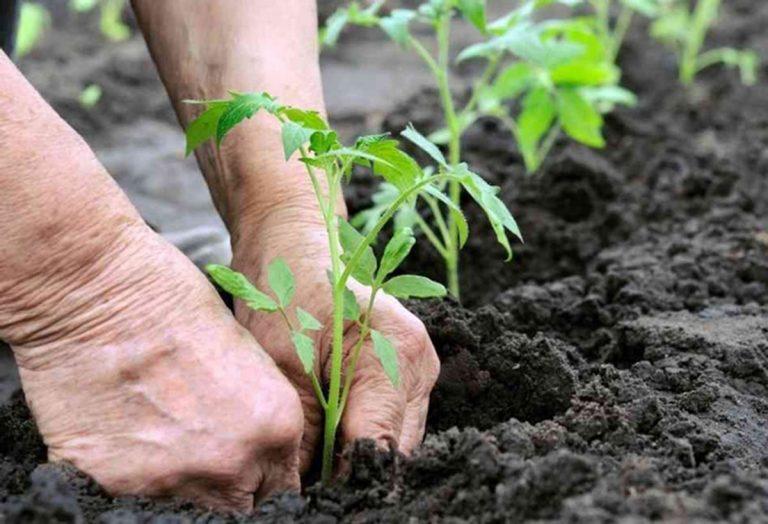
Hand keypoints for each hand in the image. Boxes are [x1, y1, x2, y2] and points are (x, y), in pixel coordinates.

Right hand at [7, 223, 304, 510]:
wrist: (94, 289)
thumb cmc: (173, 298)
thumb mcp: (245, 351)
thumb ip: (259, 410)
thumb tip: (257, 444)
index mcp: (275, 424)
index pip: (283, 486)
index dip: (265, 473)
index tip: (250, 463)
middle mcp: (231, 461)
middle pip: (240, 504)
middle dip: (230, 482)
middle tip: (206, 446)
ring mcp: (171, 478)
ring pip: (188, 503)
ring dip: (182, 476)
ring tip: (160, 427)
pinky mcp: (112, 482)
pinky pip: (133, 494)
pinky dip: (132, 470)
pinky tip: (125, 427)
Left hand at [232, 208, 440, 472]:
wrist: (293, 244)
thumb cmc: (285, 290)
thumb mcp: (283, 365)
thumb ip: (304, 433)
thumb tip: (304, 490)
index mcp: (397, 354)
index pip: (379, 447)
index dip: (345, 481)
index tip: (311, 498)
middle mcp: (420, 364)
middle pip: (395, 450)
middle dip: (353, 472)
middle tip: (307, 486)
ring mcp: (419, 369)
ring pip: (395, 441)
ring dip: (358, 457)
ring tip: (315, 464)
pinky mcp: (407, 372)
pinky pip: (390, 422)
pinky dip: (361, 435)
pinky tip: (330, 438)